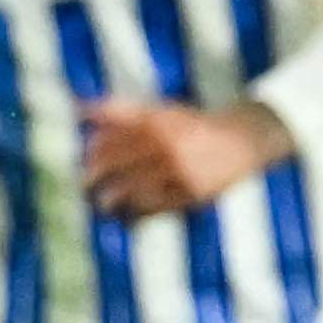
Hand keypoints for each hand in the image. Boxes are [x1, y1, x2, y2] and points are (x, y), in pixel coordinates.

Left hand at [78, 99, 288, 220]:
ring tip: (104, 204)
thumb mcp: (160, 111)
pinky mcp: (191, 192)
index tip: (87, 161)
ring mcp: (178, 169)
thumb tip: (78, 107)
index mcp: (155, 122)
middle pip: (113, 165)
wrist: (243, 139)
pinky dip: (136, 213)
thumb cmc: (192, 125)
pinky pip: (153, 207)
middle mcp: (166, 144)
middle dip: (93, 178)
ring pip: (129, 190)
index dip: (92, 154)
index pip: (108, 141)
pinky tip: (129, 214)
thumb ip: (120, 110)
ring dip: (110, 200)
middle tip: (86, 186)